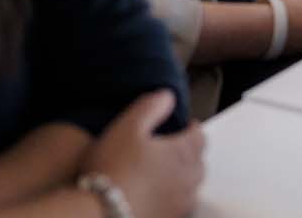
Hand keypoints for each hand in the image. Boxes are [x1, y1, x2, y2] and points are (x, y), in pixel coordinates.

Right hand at [82, 90, 203, 217]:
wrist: (102, 212)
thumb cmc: (113, 169)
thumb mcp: (127, 127)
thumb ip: (150, 108)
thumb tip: (167, 96)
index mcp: (180, 153)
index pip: (199, 136)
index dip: (193, 127)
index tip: (187, 123)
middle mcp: (187, 180)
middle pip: (199, 162)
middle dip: (191, 151)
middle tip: (177, 144)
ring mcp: (180, 204)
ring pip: (193, 186)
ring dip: (185, 175)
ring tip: (168, 169)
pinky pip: (181, 205)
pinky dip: (175, 196)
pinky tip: (160, 194)